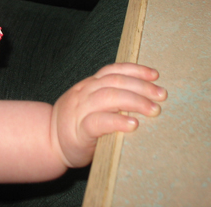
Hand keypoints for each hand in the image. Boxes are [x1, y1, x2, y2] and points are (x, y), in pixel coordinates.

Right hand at [50, 63, 166, 167]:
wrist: (48, 141)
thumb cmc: (76, 124)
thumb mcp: (90, 104)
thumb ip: (109, 98)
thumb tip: (145, 96)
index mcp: (89, 85)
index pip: (113, 70)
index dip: (135, 70)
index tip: (155, 75)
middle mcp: (85, 92)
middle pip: (116, 82)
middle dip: (141, 86)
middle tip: (162, 95)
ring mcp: (80, 110)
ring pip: (109, 97)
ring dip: (135, 101)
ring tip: (153, 109)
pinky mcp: (79, 131)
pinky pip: (99, 122)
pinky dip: (118, 121)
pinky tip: (133, 124)